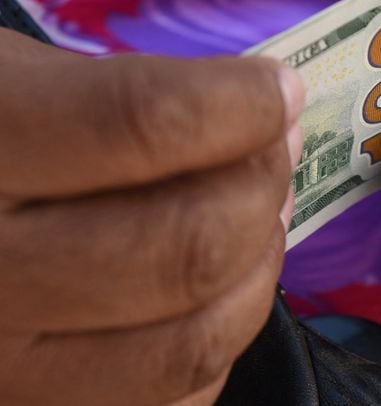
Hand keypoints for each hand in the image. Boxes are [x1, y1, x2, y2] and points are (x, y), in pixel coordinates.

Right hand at [0, 29, 303, 404]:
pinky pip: (177, 398)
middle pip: (190, 246)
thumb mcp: (16, 81)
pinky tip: (212, 286)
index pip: (148, 124)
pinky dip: (219, 338)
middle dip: (262, 189)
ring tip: (258, 216)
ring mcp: (9, 372)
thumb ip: (130, 97)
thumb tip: (263, 113)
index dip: (243, 105)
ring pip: (195, 342)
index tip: (278, 91)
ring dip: (259, 268)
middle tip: (272, 153)